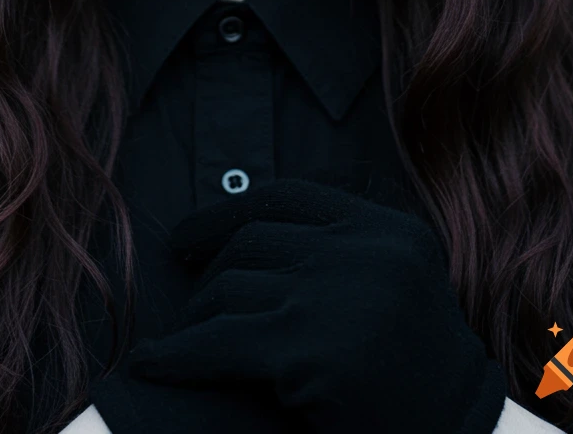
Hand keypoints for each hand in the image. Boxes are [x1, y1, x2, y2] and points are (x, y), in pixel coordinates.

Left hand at [126, 176, 507, 433]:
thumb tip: (244, 237)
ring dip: (196, 316)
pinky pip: (217, 343)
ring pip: (231, 286)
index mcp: (387, 230)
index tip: (189, 236)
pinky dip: (176, 355)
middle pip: (255, 240)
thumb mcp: (399, 285)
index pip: (290, 197)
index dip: (229, 212)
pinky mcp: (308, 351)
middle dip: (211, 271)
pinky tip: (151, 365)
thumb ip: (344, 251)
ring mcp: (335, 297)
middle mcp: (363, 251)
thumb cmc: (421, 376)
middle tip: (189, 302)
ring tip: (181, 341)